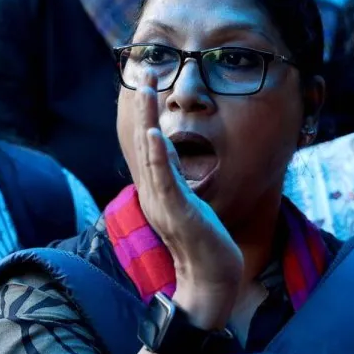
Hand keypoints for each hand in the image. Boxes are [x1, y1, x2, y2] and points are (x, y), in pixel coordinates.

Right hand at [125, 76, 242, 327]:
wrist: (210, 281)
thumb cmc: (202, 244)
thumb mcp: (187, 201)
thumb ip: (175, 176)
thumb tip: (167, 147)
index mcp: (157, 189)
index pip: (147, 144)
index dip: (144, 111)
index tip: (147, 81)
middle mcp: (154, 192)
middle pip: (143, 141)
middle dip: (143, 105)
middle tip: (143, 71)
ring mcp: (163, 202)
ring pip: (150, 154)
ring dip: (146, 118)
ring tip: (146, 89)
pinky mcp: (176, 212)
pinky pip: (164, 179)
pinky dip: (157, 156)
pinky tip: (154, 134)